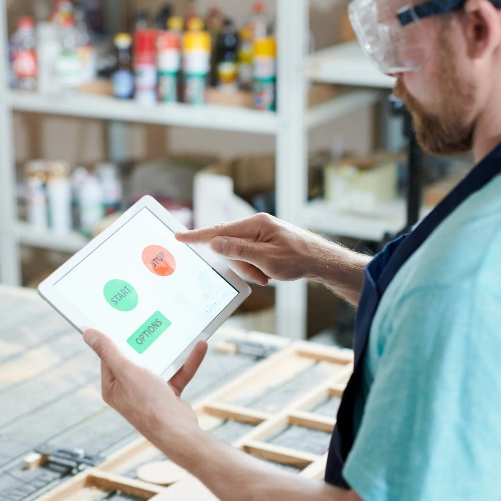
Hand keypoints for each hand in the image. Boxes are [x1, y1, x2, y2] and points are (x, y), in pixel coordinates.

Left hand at [83, 329, 206, 441]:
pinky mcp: (168, 395)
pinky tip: (199, 347)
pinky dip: (187, 362)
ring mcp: (149, 393)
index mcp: (112, 386)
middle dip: (145, 341)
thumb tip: (88, 334)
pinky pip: (177, 373)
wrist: (177, 431)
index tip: (123, 319)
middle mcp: (128, 390)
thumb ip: (109, 352)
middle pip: (135, 358)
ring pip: (159, 364)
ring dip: (171, 350)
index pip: (110, 357)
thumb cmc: (148, 403)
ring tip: (178, 330)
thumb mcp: (126, 371)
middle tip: (150, 318)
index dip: (116, 339)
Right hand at [175, 213, 326, 285]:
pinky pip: (248, 255)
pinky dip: (255, 267)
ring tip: (267, 276)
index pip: (219, 231)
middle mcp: (256, 225)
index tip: (178, 236)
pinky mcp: (264, 241)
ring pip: (238, 253)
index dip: (197, 236)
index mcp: (255, 224)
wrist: (322, 261)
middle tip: (258, 275)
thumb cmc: (298, 259)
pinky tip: (268, 273)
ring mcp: (260, 232)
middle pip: (229, 245)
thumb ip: (239, 251)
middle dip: (239, 264)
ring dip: (249, 268)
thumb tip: (214, 242)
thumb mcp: (267, 259)